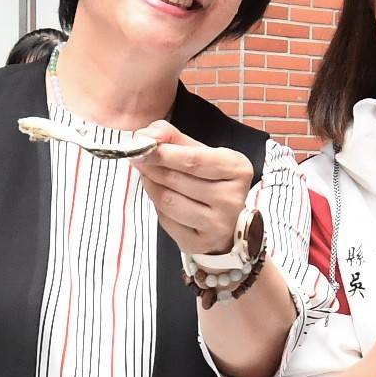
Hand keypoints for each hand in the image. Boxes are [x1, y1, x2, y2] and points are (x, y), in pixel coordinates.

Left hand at [134, 125, 255, 257]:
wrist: (227, 220)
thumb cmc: (211, 180)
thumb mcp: (201, 152)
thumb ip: (173, 138)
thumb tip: (144, 134)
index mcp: (237, 169)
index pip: (193, 160)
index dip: (163, 153)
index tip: (141, 147)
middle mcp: (232, 198)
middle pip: (177, 180)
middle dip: (152, 167)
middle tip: (138, 159)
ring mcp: (218, 224)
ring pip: (168, 201)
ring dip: (151, 186)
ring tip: (148, 176)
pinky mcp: (201, 242)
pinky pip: (167, 220)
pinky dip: (157, 207)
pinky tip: (160, 198)